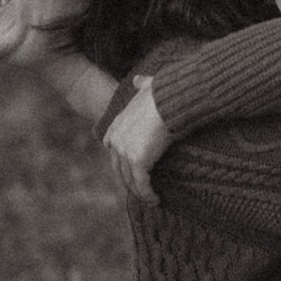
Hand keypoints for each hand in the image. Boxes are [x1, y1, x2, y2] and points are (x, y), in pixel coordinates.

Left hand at [104, 75, 170, 204]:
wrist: (169, 101)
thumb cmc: (163, 93)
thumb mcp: (147, 86)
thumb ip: (141, 85)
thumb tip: (138, 80)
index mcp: (116, 125)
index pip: (112, 148)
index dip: (120, 161)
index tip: (130, 171)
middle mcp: (117, 141)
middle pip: (119, 168)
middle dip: (129, 182)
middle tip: (141, 192)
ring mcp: (125, 152)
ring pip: (130, 179)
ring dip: (140, 192)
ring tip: (151, 199)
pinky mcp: (137, 162)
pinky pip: (141, 184)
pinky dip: (147, 194)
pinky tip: (156, 200)